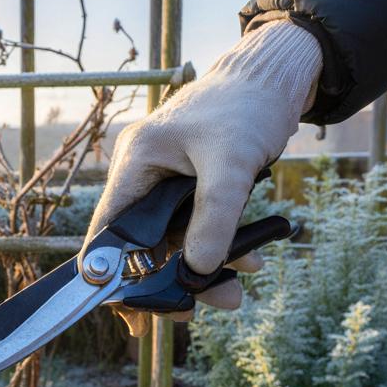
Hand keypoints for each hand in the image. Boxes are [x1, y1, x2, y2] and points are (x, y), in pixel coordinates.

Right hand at [84, 20, 321, 334]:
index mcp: (136, 161)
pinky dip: (220, 245)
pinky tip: (248, 262)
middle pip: (144, 243)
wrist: (277, 76)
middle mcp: (144, 172)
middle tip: (198, 310)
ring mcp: (167, 179)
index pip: (109, 229)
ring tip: (234, 292)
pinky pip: (198, 226)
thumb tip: (198, 272)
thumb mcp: (233, 165)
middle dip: (174, 277)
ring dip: (204, 265)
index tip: (131, 310)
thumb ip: (215, 219)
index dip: (113, 273)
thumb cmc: (249, 106)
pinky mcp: (192, 183)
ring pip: (175, 239)